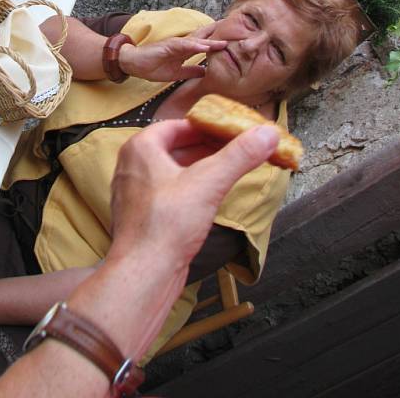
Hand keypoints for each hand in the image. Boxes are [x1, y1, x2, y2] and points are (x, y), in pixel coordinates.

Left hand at [109, 119, 279, 281]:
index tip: (229, 129)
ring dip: (199, 168)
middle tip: (234, 148)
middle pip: (175, 147)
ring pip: (171, 171)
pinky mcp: (142, 216)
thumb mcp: (209, 182)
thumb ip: (239, 155)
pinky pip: (168, 192)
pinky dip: (189, 189)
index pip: (177, 125)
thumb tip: (267, 133)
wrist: (144, 274)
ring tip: (228, 169)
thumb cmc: (167, 225)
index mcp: (140, 148)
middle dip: (206, 147)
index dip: (205, 126)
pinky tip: (208, 197)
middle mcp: (132, 166)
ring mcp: (134, 193)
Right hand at [118, 25, 226, 81]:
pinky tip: (205, 46)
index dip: (218, 41)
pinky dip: (195, 45)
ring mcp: (176, 44)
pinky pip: (183, 45)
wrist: (134, 64)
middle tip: (237, 29)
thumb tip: (205, 72)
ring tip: (226, 41)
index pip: (205, 43)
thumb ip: (190, 71)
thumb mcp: (176, 73)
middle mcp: (182, 44)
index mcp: (185, 50)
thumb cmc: (152, 66)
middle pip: (204, 37)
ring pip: (197, 40)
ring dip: (211, 40)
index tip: (234, 39)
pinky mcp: (168, 46)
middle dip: (219, 34)